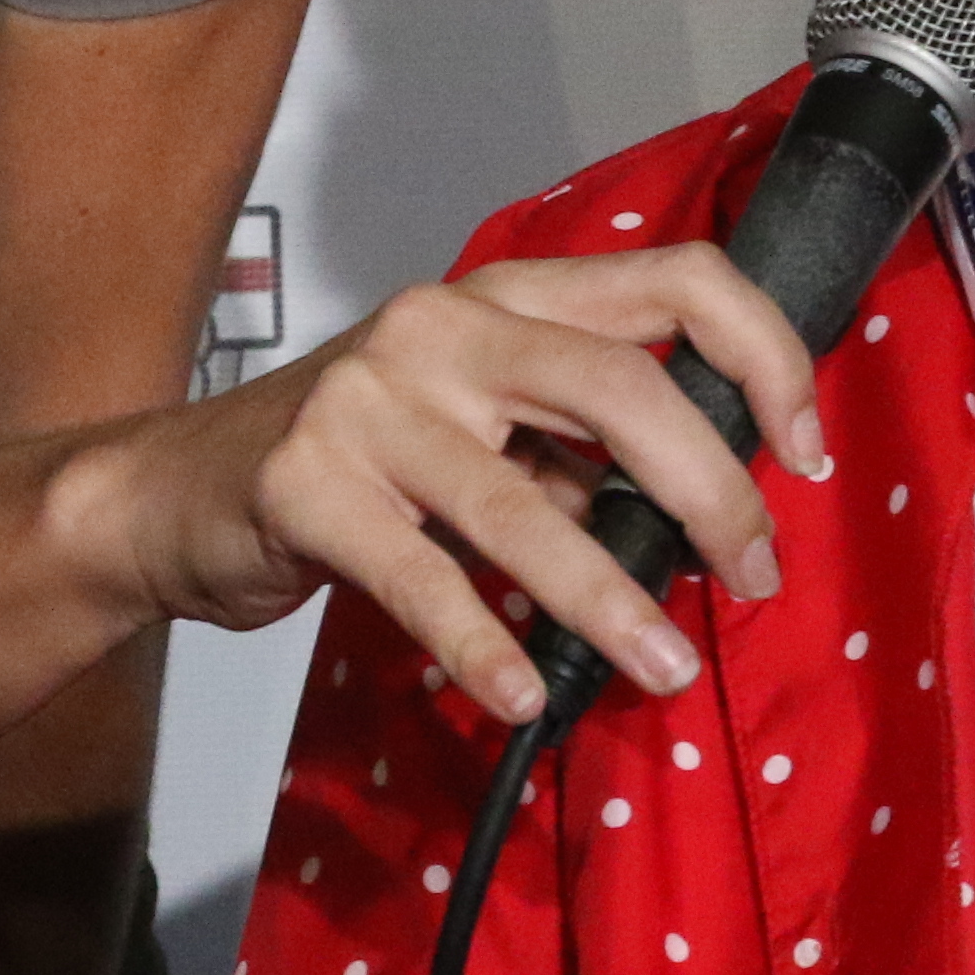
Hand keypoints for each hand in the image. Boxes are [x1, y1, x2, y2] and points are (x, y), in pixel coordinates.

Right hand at [60, 245, 818, 725]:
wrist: (173, 493)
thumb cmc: (353, 464)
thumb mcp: (477, 431)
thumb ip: (577, 458)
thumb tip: (707, 528)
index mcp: (504, 296)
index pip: (674, 279)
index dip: (762, 354)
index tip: (801, 453)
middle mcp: (441, 325)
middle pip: (618, 388)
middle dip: (709, 492)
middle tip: (749, 575)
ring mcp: (368, 399)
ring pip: (521, 504)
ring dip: (609, 598)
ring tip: (663, 670)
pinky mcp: (305, 483)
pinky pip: (420, 579)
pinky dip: (485, 645)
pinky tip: (526, 695)